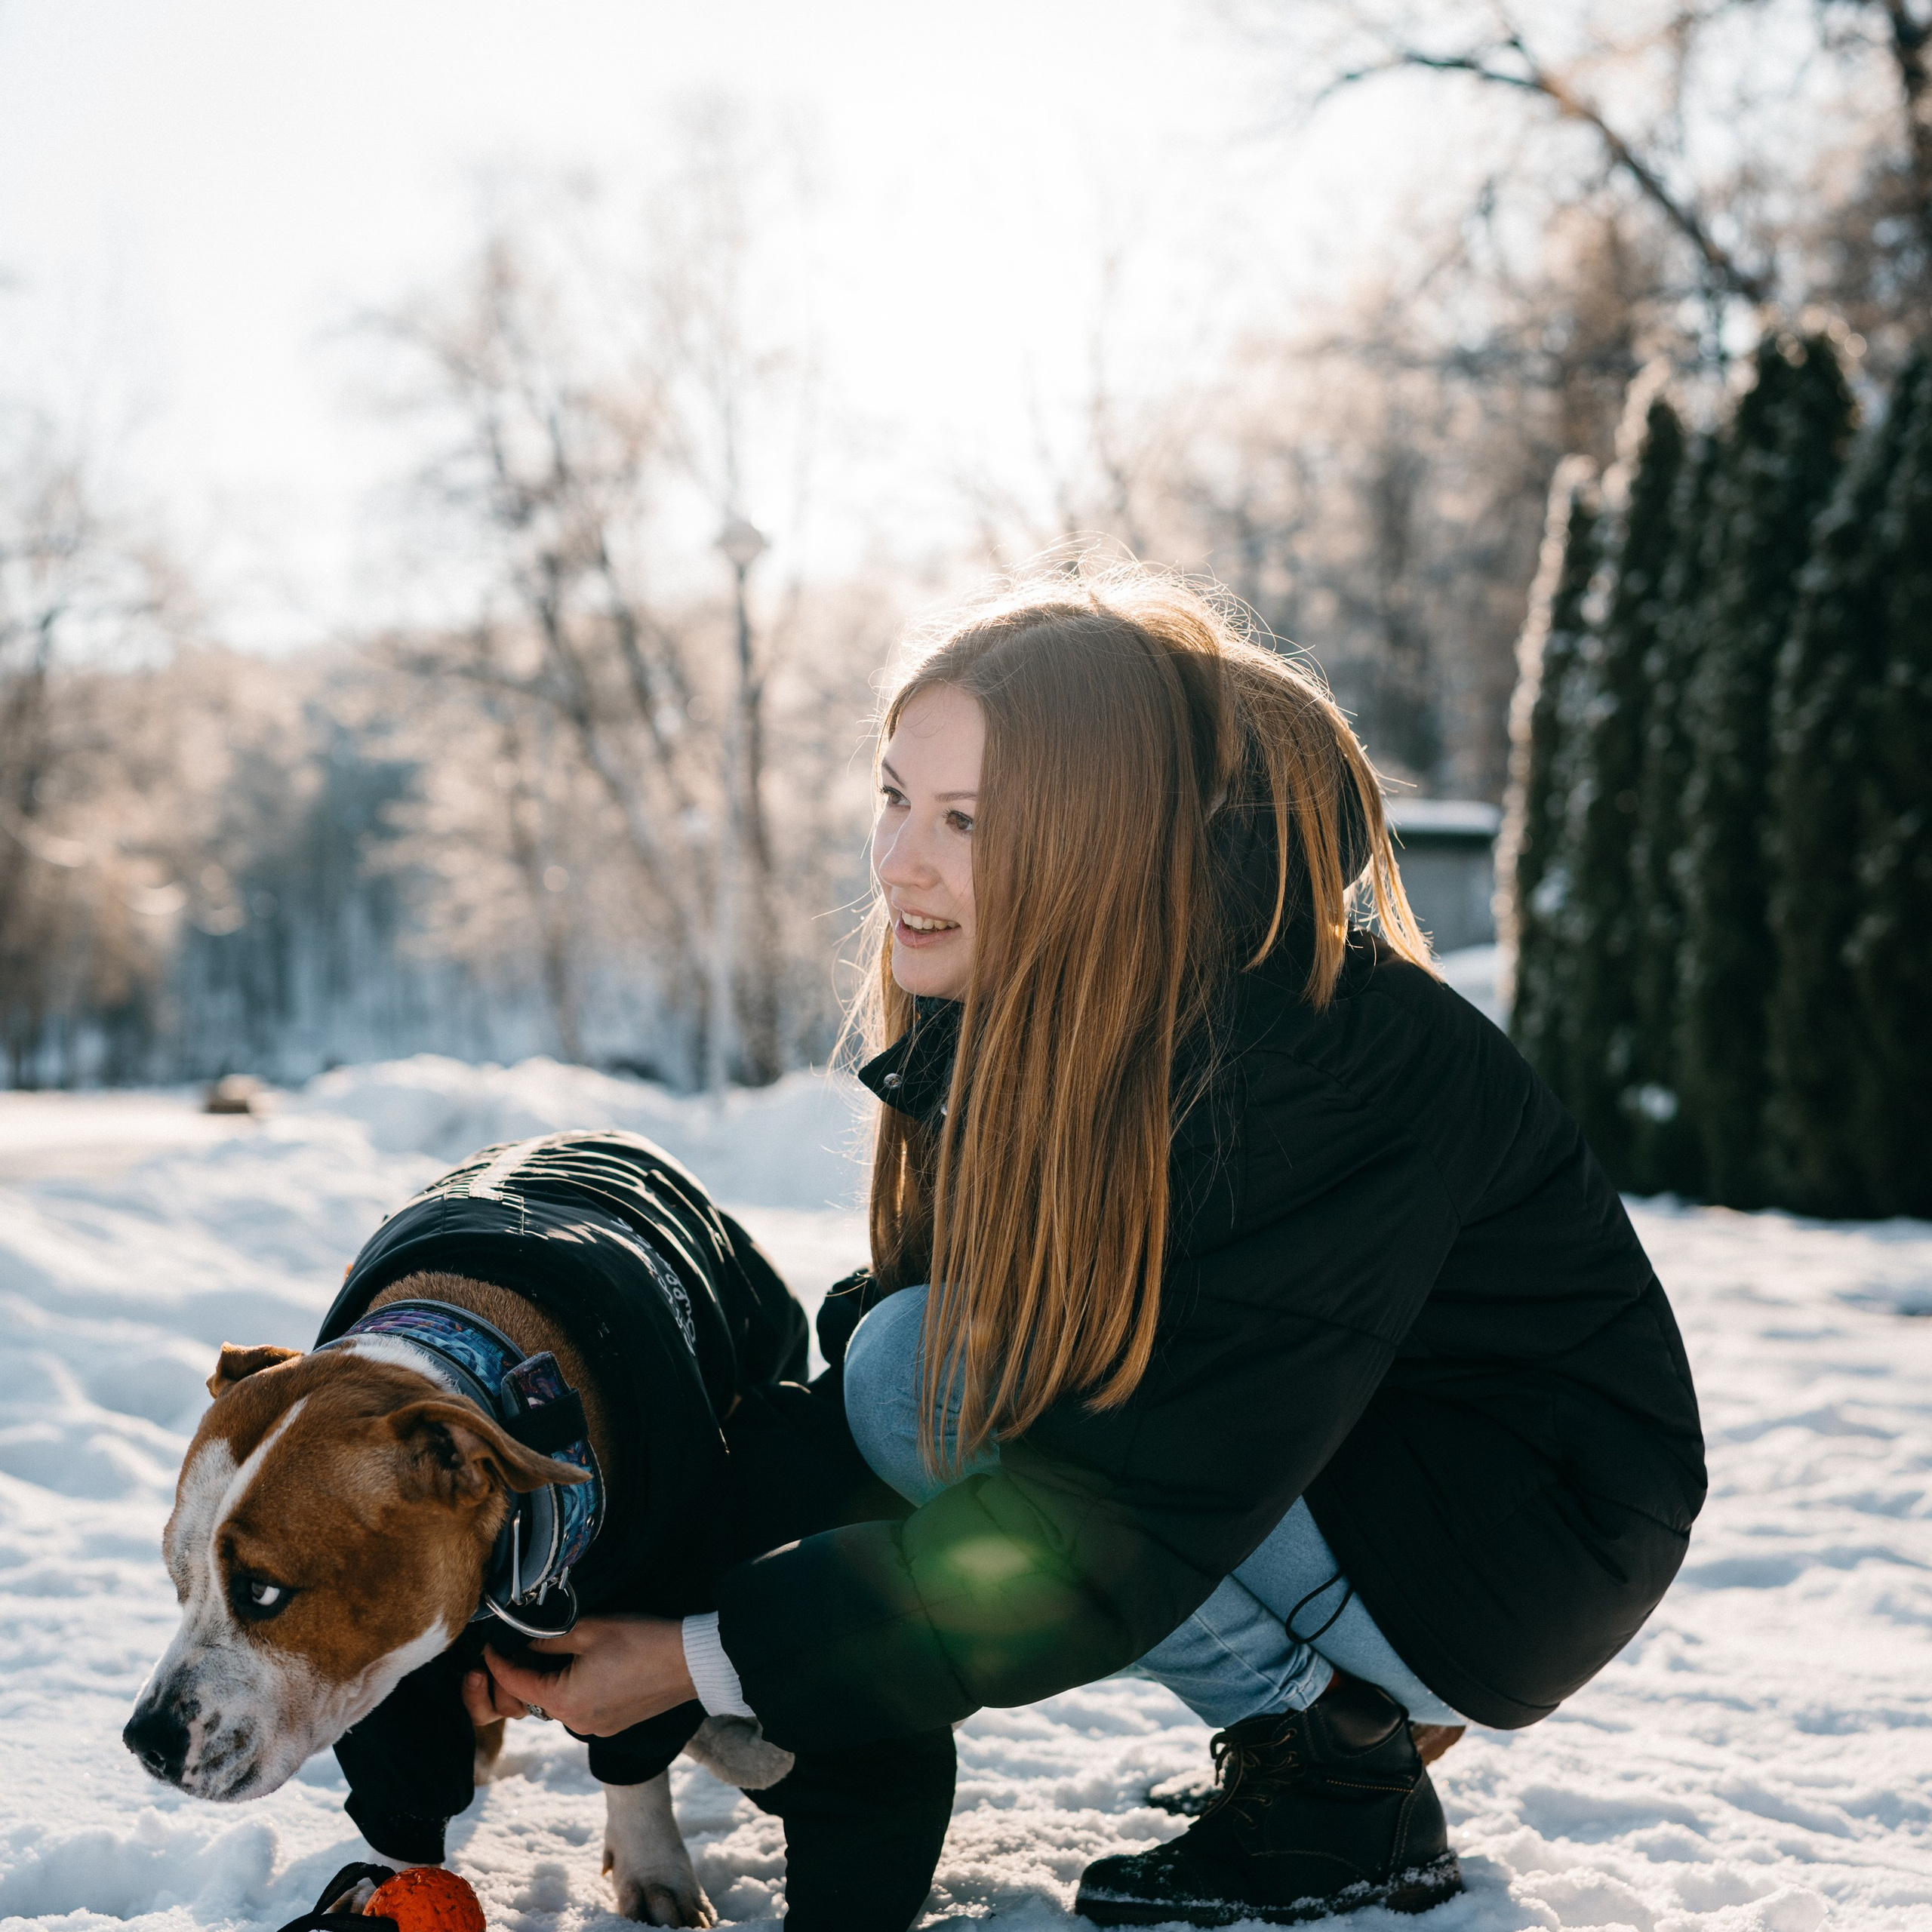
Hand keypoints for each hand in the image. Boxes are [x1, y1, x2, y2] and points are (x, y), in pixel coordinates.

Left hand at [459, 1615, 696, 1736]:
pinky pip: (577, 1707)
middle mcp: (574, 1723)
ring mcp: (594, 1727)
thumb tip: (522, 1643)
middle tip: (514, 1648)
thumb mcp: (589, 1630)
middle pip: (532, 1700)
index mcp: (564, 1702)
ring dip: (546, 1682)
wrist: (689, 1662)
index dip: (497, 1663)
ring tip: (547, 1653)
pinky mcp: (611, 1723)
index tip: (486, 1646)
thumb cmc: (640, 1641)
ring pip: (555, 1704)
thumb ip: (547, 1640)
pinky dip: (568, 1689)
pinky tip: (577, 1666)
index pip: (516, 1684)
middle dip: (519, 1676)